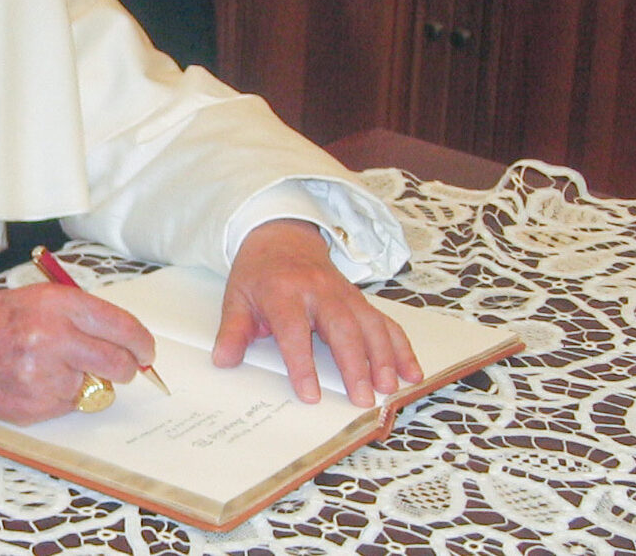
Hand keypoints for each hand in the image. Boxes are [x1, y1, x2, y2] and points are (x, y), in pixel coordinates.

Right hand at [0, 282, 151, 424]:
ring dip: (84, 383)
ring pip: (94, 387)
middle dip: (126, 369)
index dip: (141, 342)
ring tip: (48, 368)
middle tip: (121, 368)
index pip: (121, 325)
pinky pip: (68, 405)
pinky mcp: (36, 405)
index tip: (146, 351)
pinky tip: (30, 383)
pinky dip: (59, 398)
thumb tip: (120, 336)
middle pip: (118, 362)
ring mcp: (45, 375)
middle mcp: (54, 337)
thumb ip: (75, 315)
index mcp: (56, 303)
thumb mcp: (31, 300)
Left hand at [214, 219, 422, 407]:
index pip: (294, 331)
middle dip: (355, 365)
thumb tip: (224, 360)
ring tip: (390, 389)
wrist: (282, 237)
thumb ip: (233, 330)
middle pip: (342, 328)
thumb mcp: (237, 297)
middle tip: (363, 398)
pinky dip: (401, 347)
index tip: (310, 395)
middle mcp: (319, 291)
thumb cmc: (260, 273)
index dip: (302, 364)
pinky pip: (385, 322)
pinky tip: (412, 371)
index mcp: (284, 292)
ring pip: (370, 325)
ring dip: (384, 358)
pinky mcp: (360, 299)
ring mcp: (344, 294)